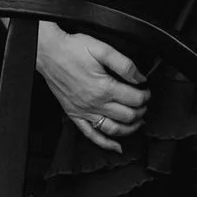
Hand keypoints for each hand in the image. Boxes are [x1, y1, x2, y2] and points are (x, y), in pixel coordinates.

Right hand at [35, 22, 149, 153]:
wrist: (49, 53)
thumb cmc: (72, 50)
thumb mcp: (103, 49)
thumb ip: (125, 64)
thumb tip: (139, 77)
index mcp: (104, 87)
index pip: (134, 99)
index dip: (146, 96)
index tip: (147, 92)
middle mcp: (95, 103)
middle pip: (127, 116)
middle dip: (141, 111)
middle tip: (144, 105)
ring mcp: (84, 112)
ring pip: (113, 129)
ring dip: (130, 128)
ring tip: (137, 121)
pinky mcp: (75, 115)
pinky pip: (91, 135)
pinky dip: (106, 144)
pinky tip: (115, 146)